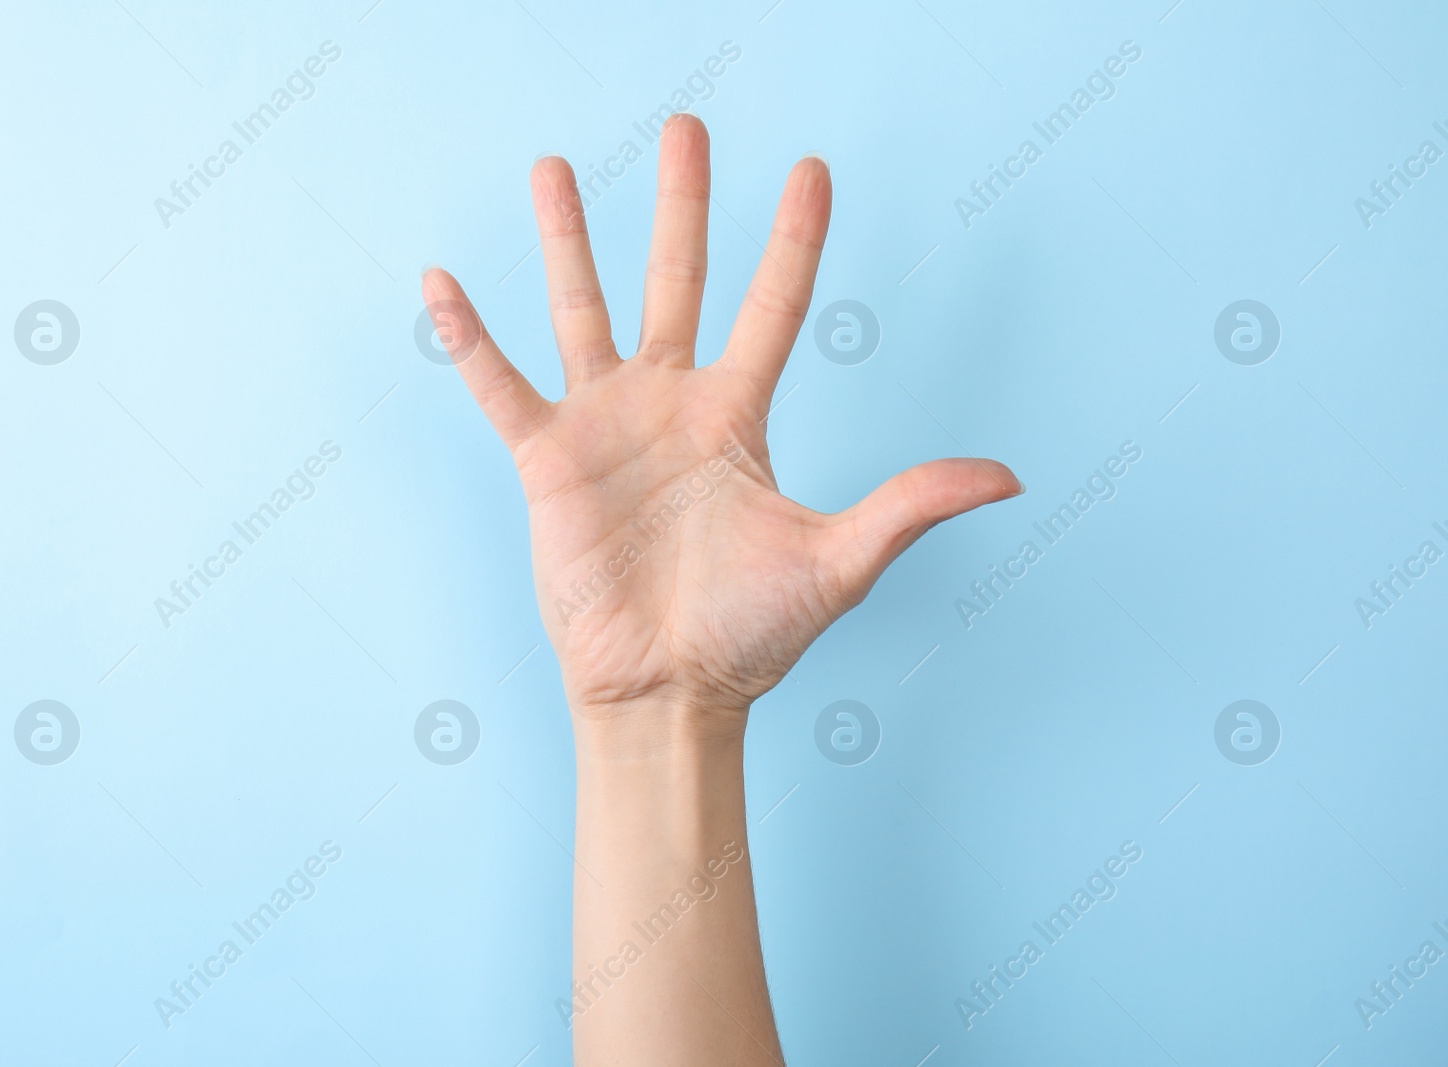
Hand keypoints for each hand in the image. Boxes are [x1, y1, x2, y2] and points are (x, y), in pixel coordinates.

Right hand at [422, 115, 1020, 725]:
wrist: (668, 692)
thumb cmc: (751, 636)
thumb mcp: (840, 561)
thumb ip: (910, 504)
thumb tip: (1011, 476)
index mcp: (738, 416)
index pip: (773, 305)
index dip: (794, 238)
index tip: (811, 169)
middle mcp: (671, 403)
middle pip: (677, 278)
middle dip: (682, 203)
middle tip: (686, 127)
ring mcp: (605, 426)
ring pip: (581, 309)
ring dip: (567, 239)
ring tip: (553, 167)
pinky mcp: (548, 462)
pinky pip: (500, 384)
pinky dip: (470, 337)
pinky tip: (442, 282)